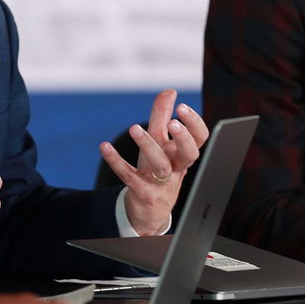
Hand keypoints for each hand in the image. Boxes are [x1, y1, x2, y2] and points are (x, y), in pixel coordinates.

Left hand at [99, 89, 209, 235]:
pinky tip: (104, 147)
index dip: (195, 124)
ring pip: (160, 165)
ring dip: (148, 146)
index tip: (182, 107)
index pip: (200, 139)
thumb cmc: (158, 171)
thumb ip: (163, 116)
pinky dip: (116, 161)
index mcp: (182, 154)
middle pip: (189, 154)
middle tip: (173, 122)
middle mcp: (175, 168)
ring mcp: (160, 182)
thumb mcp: (160, 144)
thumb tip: (170, 91)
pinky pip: (129, 176)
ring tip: (135, 128)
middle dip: (182, 138)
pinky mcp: (141, 191)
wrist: (150, 212)